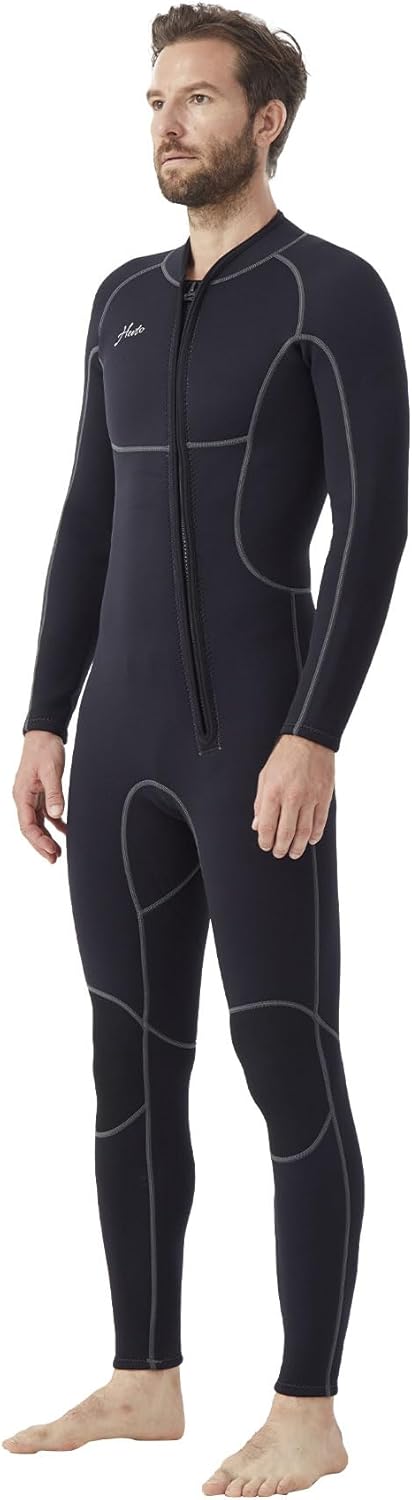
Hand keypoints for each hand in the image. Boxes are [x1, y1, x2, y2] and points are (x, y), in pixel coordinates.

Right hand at [12, 731, 66, 862]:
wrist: (44, 734)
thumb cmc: (44, 749)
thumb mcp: (51, 771)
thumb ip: (54, 793)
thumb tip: (57, 814)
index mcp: (22, 795)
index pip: (27, 825)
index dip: (38, 841)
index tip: (51, 851)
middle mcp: (24, 798)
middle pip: (31, 828)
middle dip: (41, 845)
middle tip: (54, 859)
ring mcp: (32, 796)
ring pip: (37, 824)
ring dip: (47, 838)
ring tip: (58, 852)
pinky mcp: (40, 793)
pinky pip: (45, 814)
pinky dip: (54, 824)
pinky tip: (64, 832)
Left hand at [251, 734, 334, 859]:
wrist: (309, 740)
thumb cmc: (284, 757)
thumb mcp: (264, 777)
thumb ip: (260, 802)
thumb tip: (257, 824)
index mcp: (273, 792)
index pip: (267, 826)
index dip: (265, 841)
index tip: (265, 846)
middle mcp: (291, 797)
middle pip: (286, 833)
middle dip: (281, 848)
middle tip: (279, 853)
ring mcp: (310, 798)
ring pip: (304, 832)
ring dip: (298, 846)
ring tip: (294, 853)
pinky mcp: (324, 797)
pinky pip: (320, 822)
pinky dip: (316, 834)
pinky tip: (311, 840)